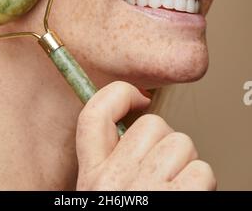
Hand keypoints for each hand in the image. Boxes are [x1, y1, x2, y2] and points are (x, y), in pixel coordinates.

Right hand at [76, 81, 215, 190]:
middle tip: (166, 171)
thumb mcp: (104, 194)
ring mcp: (143, 191)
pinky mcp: (174, 201)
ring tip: (177, 188)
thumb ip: (112, 162)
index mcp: (91, 179)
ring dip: (187, 164)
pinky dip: (202, 184)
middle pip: (151, 124)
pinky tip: (188, 196)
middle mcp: (112, 182)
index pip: (93, 113)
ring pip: (180, 143)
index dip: (119, 93)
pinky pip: (201, 170)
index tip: (140, 96)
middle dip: (167, 142)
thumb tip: (135, 133)